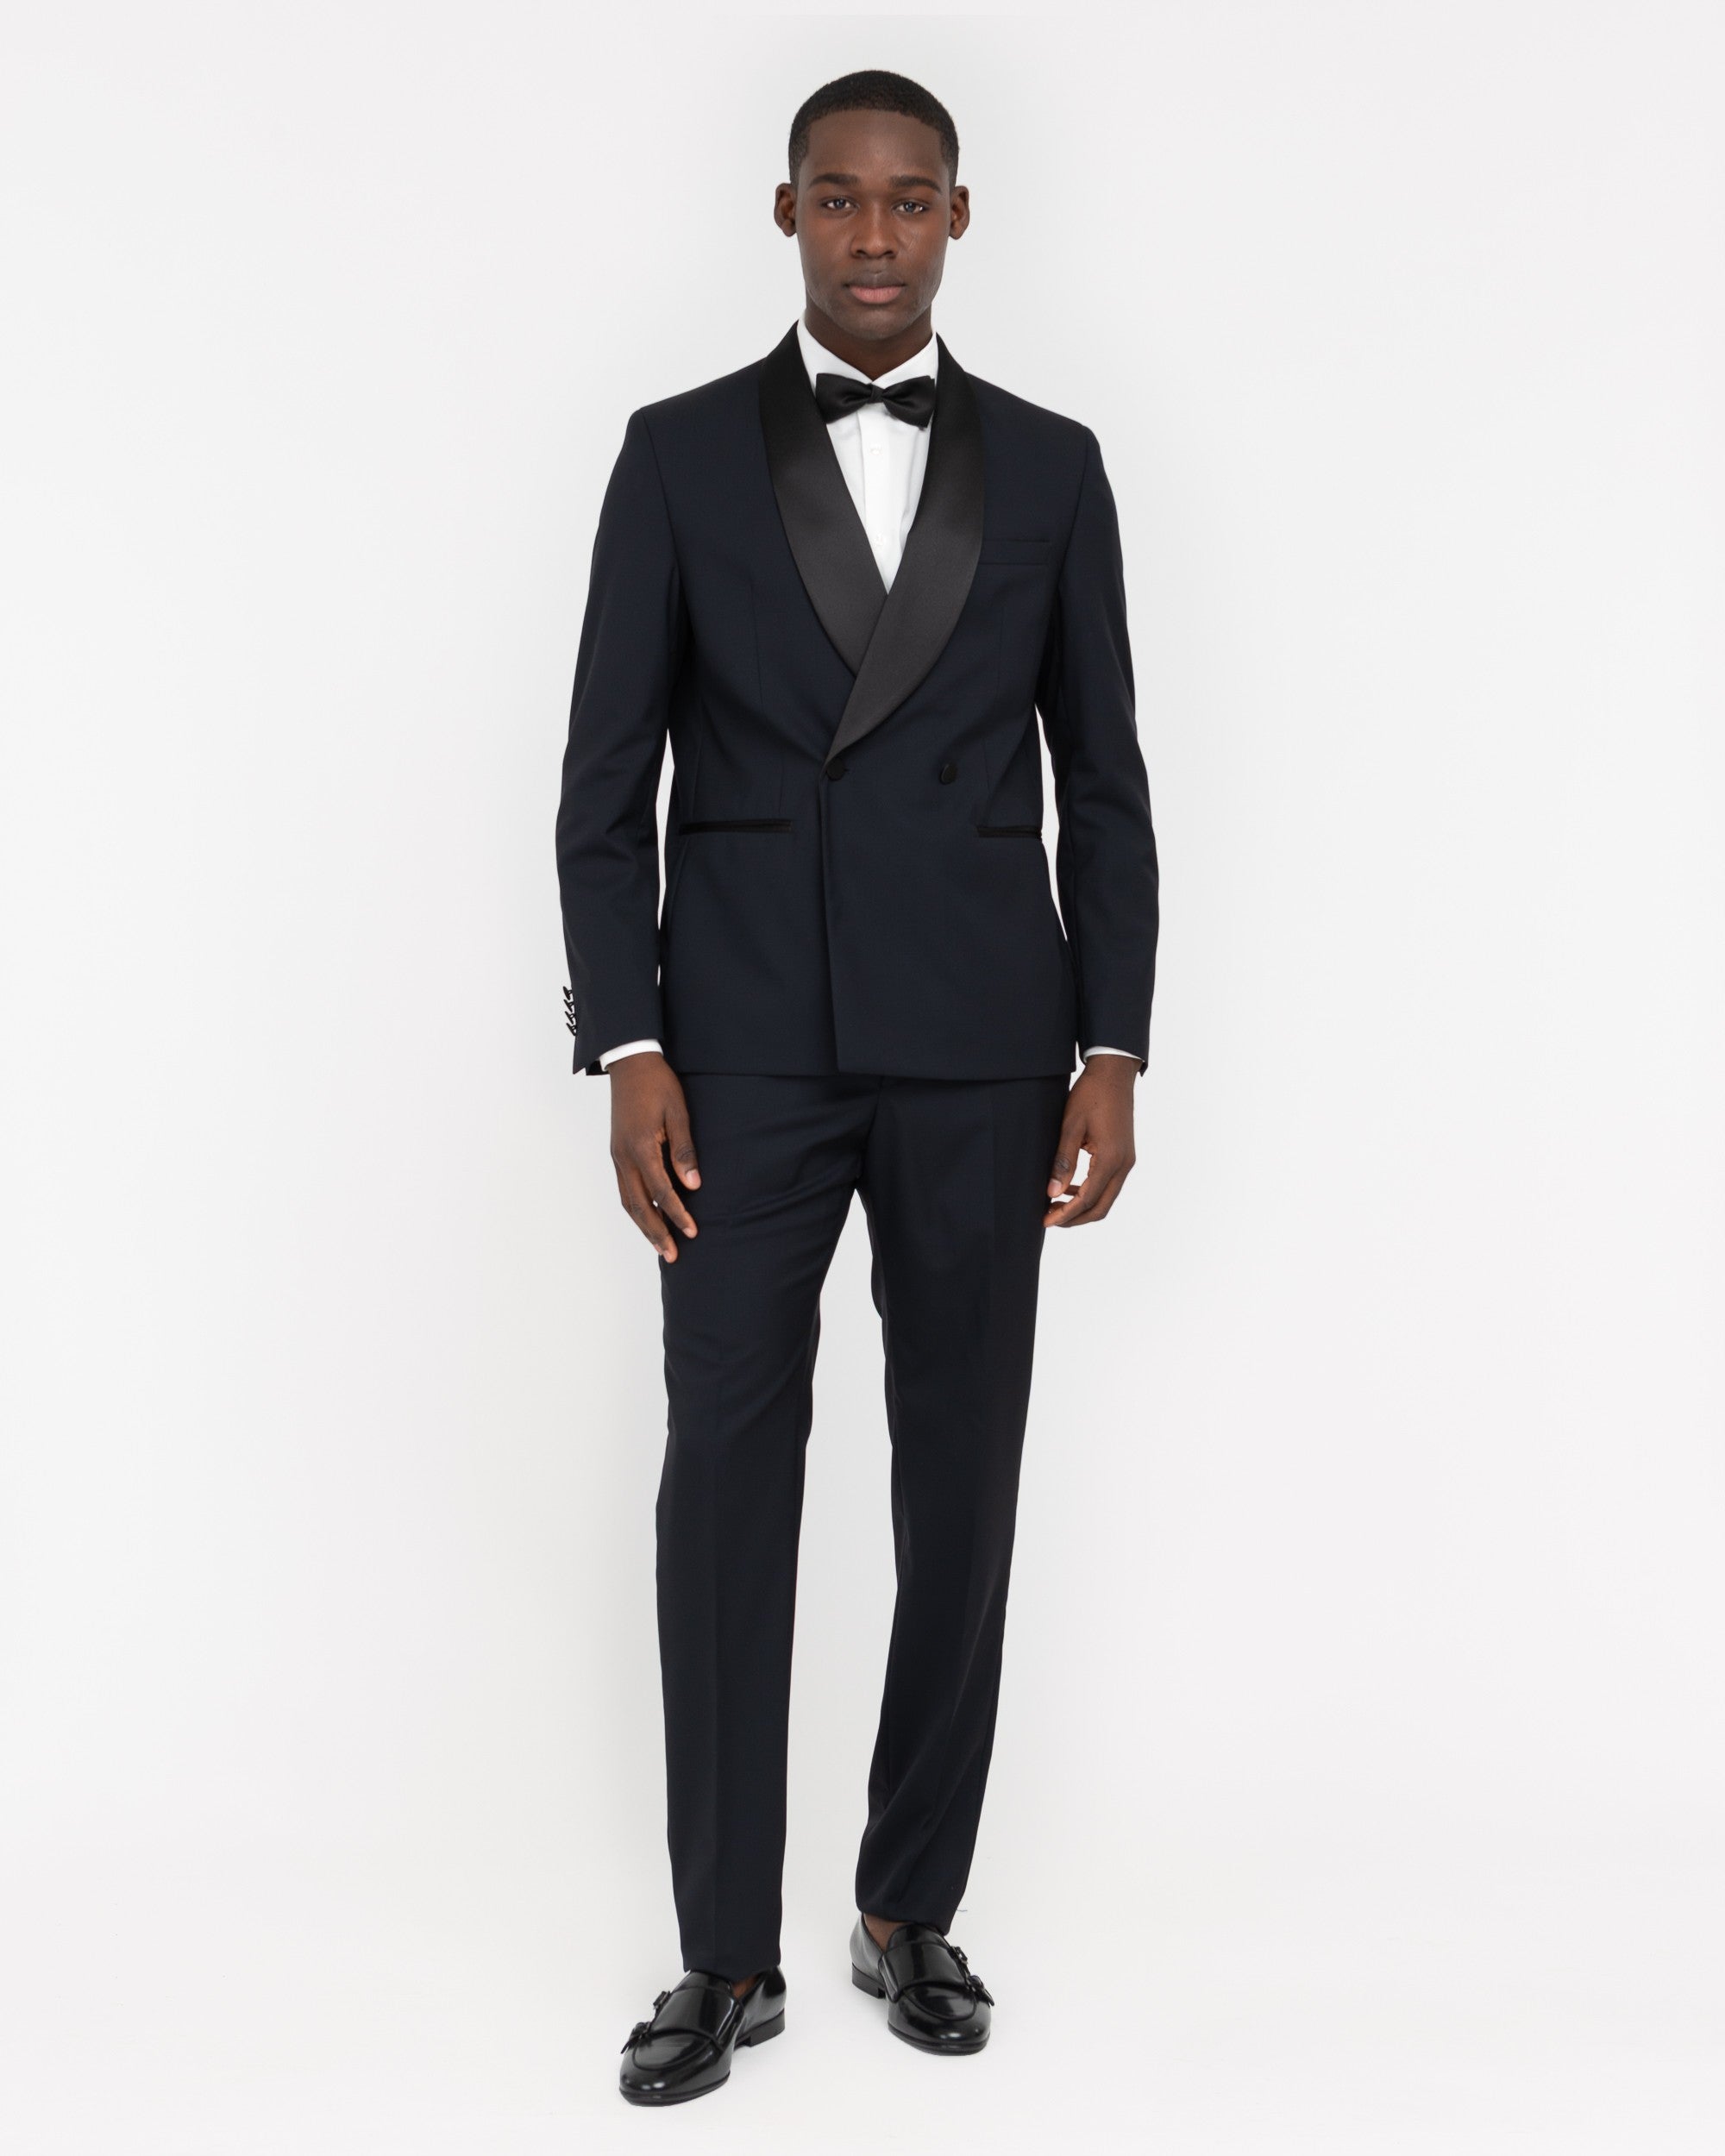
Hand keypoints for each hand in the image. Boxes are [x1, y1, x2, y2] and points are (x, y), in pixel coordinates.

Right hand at [608, 1052, 700, 1260]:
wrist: (630, 1063)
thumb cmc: (658, 1085)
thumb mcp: (678, 1113)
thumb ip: (684, 1150)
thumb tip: (693, 1185)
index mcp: (641, 1147)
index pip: (661, 1192)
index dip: (677, 1214)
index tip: (693, 1232)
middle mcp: (624, 1157)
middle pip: (638, 1205)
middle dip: (656, 1233)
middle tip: (673, 1255)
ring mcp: (617, 1156)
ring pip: (627, 1201)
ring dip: (643, 1226)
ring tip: (660, 1246)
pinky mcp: (616, 1153)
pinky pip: (623, 1189)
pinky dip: (634, 1209)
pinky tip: (646, 1218)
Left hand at [1044, 1055, 1137, 1227]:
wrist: (1114, 1073)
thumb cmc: (1091, 1094)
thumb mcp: (1071, 1126)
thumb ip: (1063, 1161)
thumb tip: (1052, 1192)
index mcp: (1111, 1158)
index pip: (1087, 1199)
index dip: (1066, 1214)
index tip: (1045, 1221)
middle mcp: (1124, 1164)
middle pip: (1101, 1207)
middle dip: (1075, 1218)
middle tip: (1049, 1219)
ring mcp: (1127, 1161)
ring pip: (1106, 1198)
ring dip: (1082, 1206)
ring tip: (1055, 1205)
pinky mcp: (1124, 1156)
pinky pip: (1109, 1184)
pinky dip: (1090, 1192)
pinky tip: (1070, 1187)